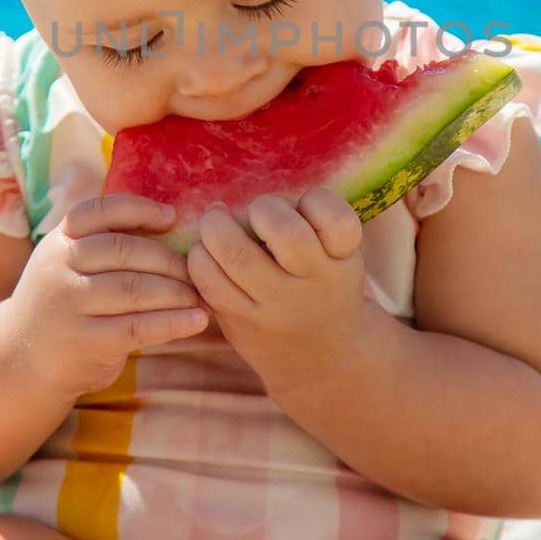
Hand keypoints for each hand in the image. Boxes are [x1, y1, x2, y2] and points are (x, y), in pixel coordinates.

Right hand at [2, 193, 208, 398]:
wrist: (21, 359)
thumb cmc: (64, 303)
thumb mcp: (69, 264)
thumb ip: (105, 244)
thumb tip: (172, 224)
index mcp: (60, 240)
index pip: (101, 211)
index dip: (140, 210)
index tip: (173, 217)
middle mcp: (60, 267)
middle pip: (126, 250)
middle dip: (171, 260)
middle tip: (200, 270)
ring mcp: (70, 305)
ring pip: (136, 288)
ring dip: (178, 292)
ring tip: (203, 296)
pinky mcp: (86, 341)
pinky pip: (139, 326)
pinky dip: (174, 322)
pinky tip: (197, 320)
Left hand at [186, 189, 367, 393]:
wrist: (321, 360)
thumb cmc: (324, 289)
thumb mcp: (339, 259)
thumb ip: (315, 225)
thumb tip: (261, 179)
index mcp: (341, 261)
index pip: (337, 220)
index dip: (316, 202)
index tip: (305, 206)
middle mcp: (311, 283)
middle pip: (286, 233)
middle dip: (263, 209)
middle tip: (256, 210)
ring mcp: (274, 306)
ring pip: (236, 255)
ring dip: (218, 226)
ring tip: (216, 220)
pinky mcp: (239, 322)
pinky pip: (209, 282)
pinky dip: (199, 257)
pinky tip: (205, 252)